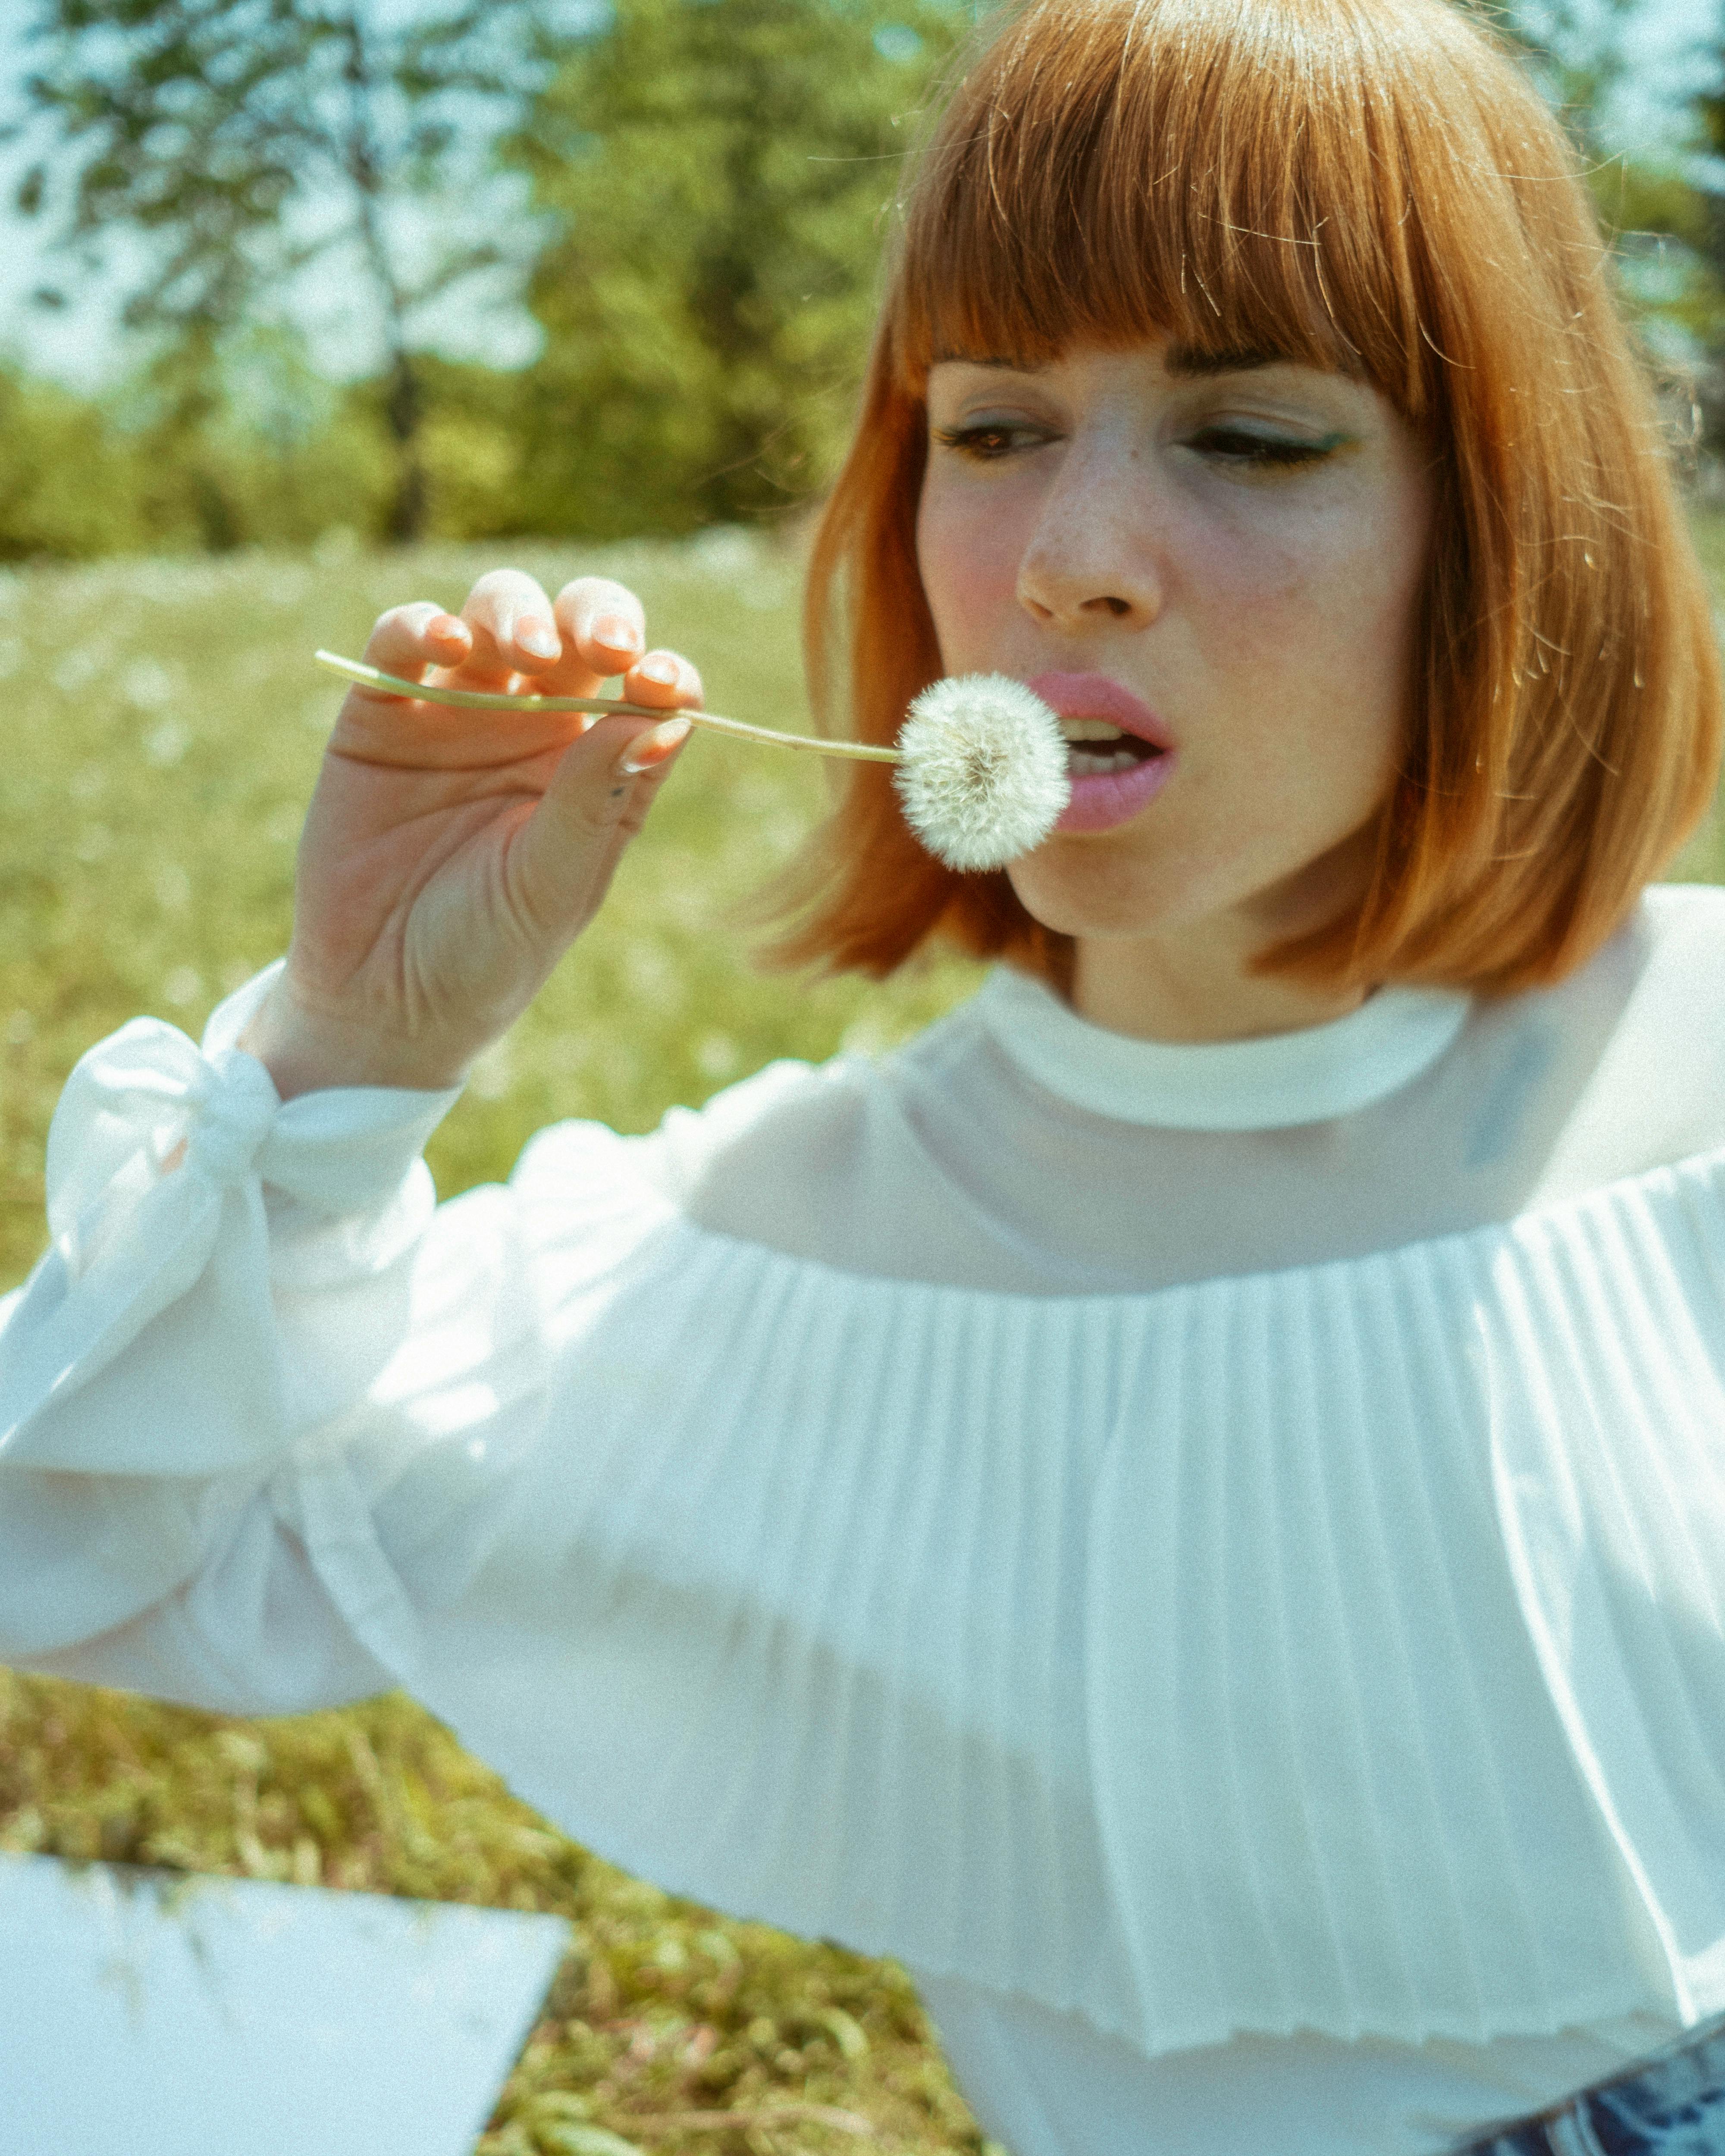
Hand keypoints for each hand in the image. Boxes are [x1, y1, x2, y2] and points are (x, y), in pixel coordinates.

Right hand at [239, 568, 700, 1097]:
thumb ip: (596, 798)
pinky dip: (420, 624)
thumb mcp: (552, 883)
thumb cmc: (487, 952)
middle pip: (579, 628)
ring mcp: (460, 709)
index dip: (661, 672)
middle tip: (602, 648)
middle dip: (595, 618)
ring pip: (498, 613)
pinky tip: (442, 641)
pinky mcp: (383, 712)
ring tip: (524, 654)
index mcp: (600, 766)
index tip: (659, 684)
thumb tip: (666, 716)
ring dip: (516, 614)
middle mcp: (538, 724)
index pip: (647, 689)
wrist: (381, 998)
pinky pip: (402, 641)